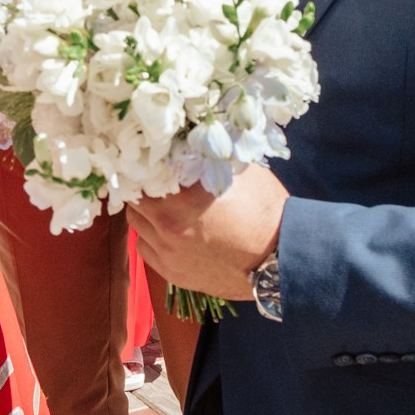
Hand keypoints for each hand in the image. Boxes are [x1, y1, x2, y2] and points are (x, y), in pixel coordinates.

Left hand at [128, 164, 288, 301]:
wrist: (281, 261)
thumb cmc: (264, 212)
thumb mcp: (239, 171)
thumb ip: (207, 157)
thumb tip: (187, 141)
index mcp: (181, 200)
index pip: (141, 173)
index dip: (145, 162)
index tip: (153, 156)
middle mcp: (167, 227)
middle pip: (134, 197)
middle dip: (144, 184)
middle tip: (156, 176)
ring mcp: (168, 253)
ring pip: (136, 223)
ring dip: (146, 210)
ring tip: (164, 202)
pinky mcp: (173, 273)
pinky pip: (144, 248)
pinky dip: (151, 235)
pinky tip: (169, 228)